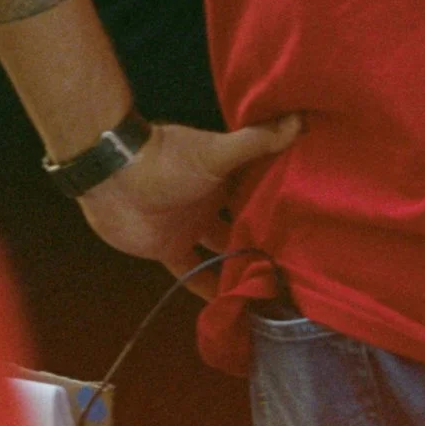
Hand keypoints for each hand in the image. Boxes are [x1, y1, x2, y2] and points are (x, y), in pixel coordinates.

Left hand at [75, 114, 301, 277]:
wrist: (113, 176)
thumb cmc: (167, 160)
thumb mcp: (217, 152)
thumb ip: (256, 141)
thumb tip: (300, 120)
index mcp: (226, 177)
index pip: (260, 192)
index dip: (282, 205)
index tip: (311, 223)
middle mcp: (212, 203)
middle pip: (244, 224)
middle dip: (265, 240)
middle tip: (299, 266)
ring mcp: (191, 227)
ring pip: (222, 251)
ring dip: (240, 266)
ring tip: (271, 290)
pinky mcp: (170, 249)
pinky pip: (192, 273)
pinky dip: (207, 288)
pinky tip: (228, 305)